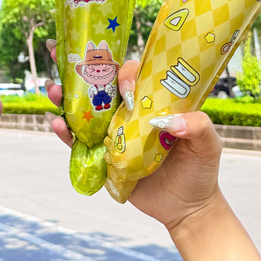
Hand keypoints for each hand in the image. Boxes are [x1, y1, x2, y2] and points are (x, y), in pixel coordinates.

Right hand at [44, 43, 220, 234]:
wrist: (188, 208)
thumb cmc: (200, 169)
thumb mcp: (208, 144)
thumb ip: (197, 126)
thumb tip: (171, 122)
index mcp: (151, 100)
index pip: (131, 74)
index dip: (123, 73)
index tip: (125, 88)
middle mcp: (128, 112)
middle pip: (100, 85)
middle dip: (78, 69)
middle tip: (57, 53)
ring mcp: (113, 132)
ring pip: (84, 109)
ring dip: (65, 97)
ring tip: (52, 89)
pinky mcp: (103, 156)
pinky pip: (80, 141)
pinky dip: (66, 131)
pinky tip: (57, 123)